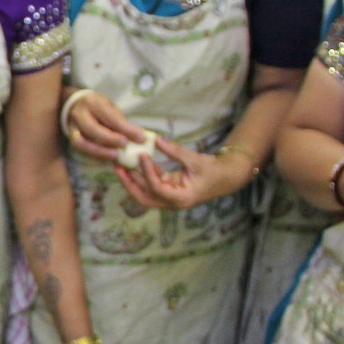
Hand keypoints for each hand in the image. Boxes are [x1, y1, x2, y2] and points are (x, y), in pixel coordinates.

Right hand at [62, 88, 140, 163]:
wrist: (75, 106)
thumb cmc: (98, 108)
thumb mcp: (110, 108)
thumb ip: (122, 122)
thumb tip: (139, 137)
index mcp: (92, 103)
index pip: (110, 116)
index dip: (125, 128)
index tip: (141, 137)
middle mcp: (79, 115)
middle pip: (91, 128)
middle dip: (110, 139)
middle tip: (125, 145)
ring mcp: (72, 128)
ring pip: (81, 143)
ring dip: (99, 152)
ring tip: (115, 157)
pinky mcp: (71, 140)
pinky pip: (82, 151)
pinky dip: (96, 156)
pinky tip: (108, 160)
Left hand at [113, 137, 250, 210]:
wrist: (224, 178)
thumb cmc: (213, 171)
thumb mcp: (195, 160)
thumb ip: (175, 151)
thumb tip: (157, 140)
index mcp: (180, 198)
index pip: (157, 188)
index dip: (147, 172)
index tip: (141, 155)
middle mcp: (171, 202)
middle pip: (144, 198)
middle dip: (129, 183)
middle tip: (118, 167)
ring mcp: (168, 198)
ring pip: (144, 193)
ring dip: (132, 180)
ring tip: (120, 164)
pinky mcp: (167, 191)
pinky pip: (150, 185)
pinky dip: (141, 175)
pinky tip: (133, 163)